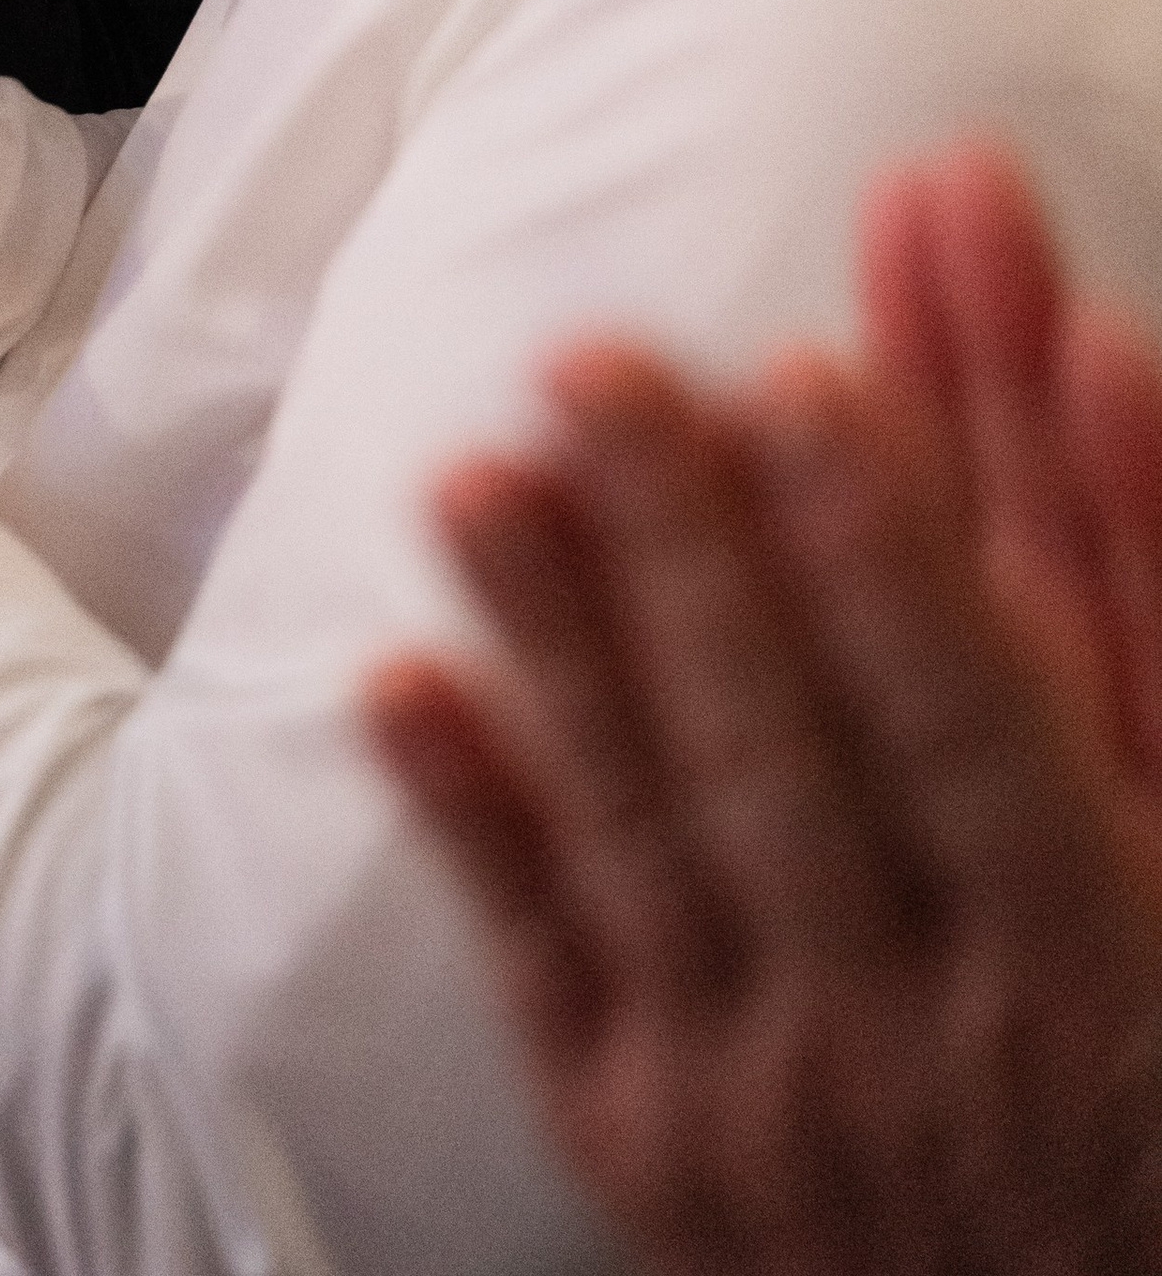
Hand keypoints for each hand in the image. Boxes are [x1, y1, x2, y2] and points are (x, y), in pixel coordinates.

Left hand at [365, 148, 1161, 1275]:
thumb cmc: (1138, 1047)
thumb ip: (1138, 581)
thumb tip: (1092, 350)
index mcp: (1099, 972)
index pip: (976, 728)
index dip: (890, 555)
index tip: (804, 380)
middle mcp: (920, 1045)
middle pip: (782, 756)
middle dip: (685, 544)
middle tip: (597, 363)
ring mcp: (756, 1100)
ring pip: (642, 835)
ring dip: (554, 641)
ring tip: (476, 474)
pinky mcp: (632, 1139)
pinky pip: (541, 963)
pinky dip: (473, 817)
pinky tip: (403, 680)